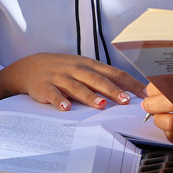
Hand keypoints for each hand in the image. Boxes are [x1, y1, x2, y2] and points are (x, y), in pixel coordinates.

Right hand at [0, 53, 146, 109]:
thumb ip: (102, 78)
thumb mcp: (83, 69)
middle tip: (125, 100)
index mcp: (89, 65)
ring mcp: (60, 77)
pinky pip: (53, 94)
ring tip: (100, 105)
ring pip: (77, 87)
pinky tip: (66, 108)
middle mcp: (76, 69)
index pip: (114, 73)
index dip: (128, 83)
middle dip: (112, 90)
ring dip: (89, 96)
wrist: (30, 66)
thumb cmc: (64, 70)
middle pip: (97, 80)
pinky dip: (60, 100)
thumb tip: (128, 92)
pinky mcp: (45, 87)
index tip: (143, 94)